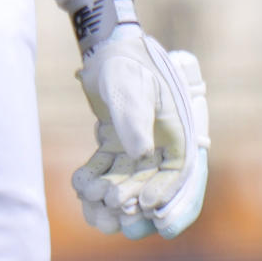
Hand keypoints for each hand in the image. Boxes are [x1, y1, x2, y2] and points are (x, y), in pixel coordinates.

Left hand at [73, 21, 208, 240]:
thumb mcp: (133, 86)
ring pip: (127, 185)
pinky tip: (79, 186)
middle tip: (113, 210)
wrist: (105, 50)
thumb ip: (135, 118)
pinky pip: (107, 172)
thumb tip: (140, 154)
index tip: (148, 210)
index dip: (168, 198)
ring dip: (111, 198)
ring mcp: (138, 150)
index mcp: (180, 135)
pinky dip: (94, 181)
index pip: (181, 177)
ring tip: (92, 207)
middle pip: (152, 188)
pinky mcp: (116, 148)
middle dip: (133, 203)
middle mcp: (162, 148)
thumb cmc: (126, 64)